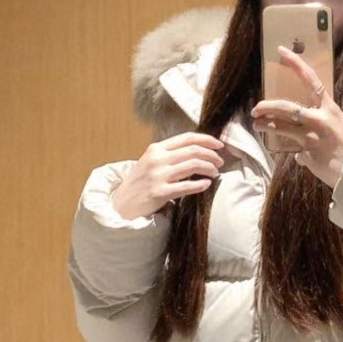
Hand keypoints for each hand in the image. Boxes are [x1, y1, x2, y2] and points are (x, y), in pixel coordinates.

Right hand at [111, 132, 225, 219]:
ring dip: (209, 168)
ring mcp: (157, 176)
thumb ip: (170, 155)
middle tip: (220, 162)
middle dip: (211, 155)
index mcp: (156, 148)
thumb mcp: (151, 162)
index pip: (187, 138)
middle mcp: (157, 159)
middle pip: (193, 151)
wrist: (121, 203)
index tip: (219, 145)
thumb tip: (198, 151)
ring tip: (215, 173)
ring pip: (193, 165)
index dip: (206, 140)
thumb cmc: (140, 183)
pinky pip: (186, 186)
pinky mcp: (159, 192)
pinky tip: (207, 184)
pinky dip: (200, 184)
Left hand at [251, 46, 342, 188]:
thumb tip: (307, 122)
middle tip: (256, 109)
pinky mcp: (307, 155)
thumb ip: (320, 121)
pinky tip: (300, 157)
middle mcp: (319, 120)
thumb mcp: (337, 124)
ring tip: (257, 125)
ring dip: (265, 125)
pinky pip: (296, 153)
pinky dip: (297, 154)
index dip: (295, 64)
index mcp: (329, 108)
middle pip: (285, 107)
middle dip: (267, 106)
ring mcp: (311, 138)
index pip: (310, 79)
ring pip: (280, 128)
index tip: (281, 51)